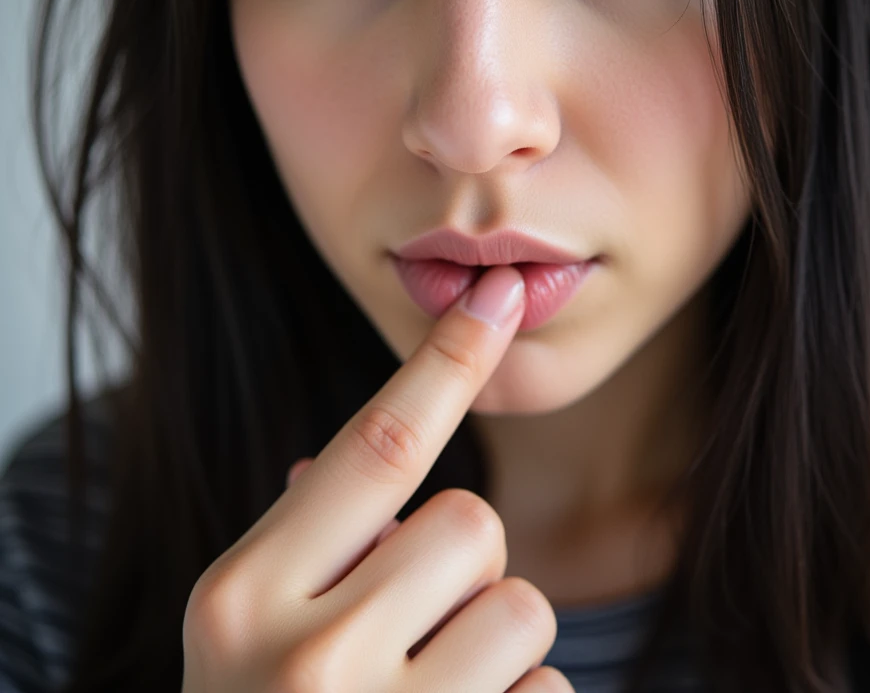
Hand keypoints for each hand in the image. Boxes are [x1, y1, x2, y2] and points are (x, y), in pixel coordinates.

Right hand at [181, 265, 573, 691]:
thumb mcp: (246, 635)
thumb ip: (305, 543)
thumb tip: (336, 448)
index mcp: (242, 595)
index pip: (375, 446)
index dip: (445, 361)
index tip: (499, 296)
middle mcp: (303, 659)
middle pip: (469, 527)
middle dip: (459, 565)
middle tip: (407, 626)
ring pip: (521, 608)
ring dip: (493, 641)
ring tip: (431, 692)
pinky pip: (547, 692)